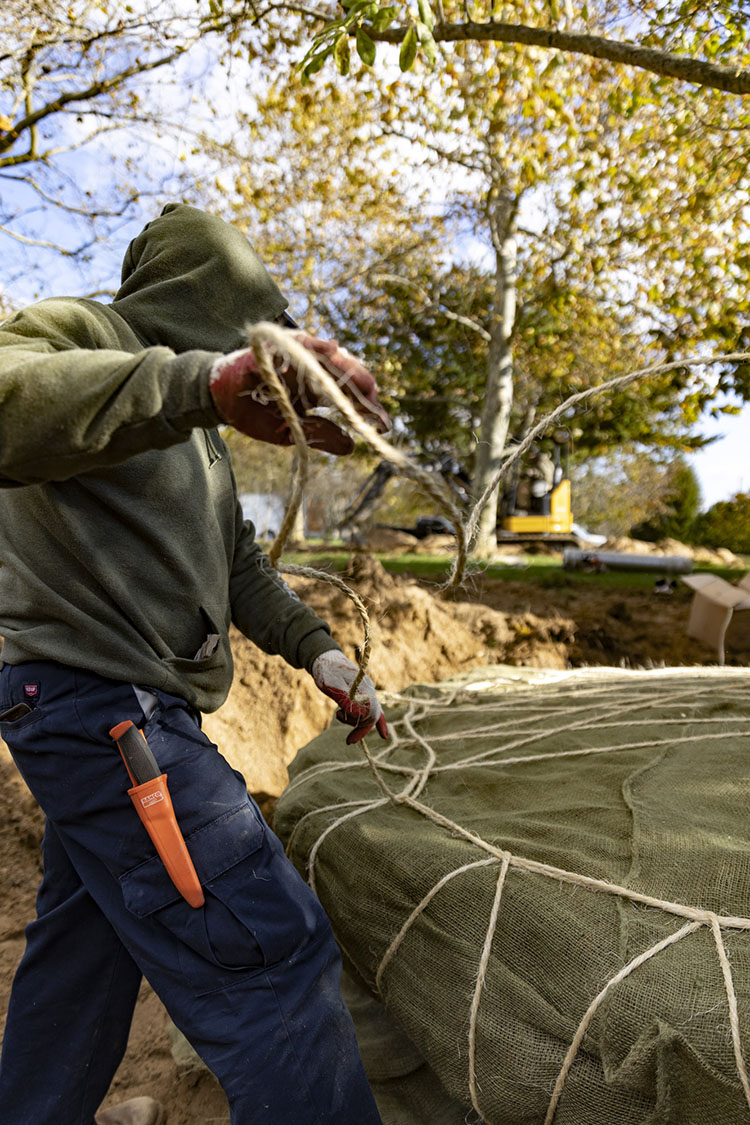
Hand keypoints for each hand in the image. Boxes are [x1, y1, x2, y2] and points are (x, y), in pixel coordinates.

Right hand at [209, 331, 389, 453]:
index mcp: (317, 391)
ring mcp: (297, 357)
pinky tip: (332, 352)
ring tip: (366, 385)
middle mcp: (312, 372)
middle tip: (378, 407)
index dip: (367, 409)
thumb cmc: (254, 413)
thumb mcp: (290, 431)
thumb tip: (351, 446)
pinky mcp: (278, 346)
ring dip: (348, 369)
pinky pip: (300, 343)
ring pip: (330, 359)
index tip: (385, 426)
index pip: (348, 398)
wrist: (219, 399)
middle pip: (345, 377)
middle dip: (364, 391)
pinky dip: (315, 346)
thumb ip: (319, 435)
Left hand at [311, 650, 388, 744]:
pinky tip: (368, 729)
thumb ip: (346, 700)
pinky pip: (366, 708)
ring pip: (366, 712)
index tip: (350, 741)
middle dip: (361, 729)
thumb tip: (357, 715)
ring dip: (353, 719)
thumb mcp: (332, 686)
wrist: (324, 657)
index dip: (362, 728)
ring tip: (338, 715)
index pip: (371, 713)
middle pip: (371, 715)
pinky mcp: (359, 692)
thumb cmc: (327, 671)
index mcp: (364, 688)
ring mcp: (365, 690)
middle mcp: (368, 690)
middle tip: (348, 742)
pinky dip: (364, 718)